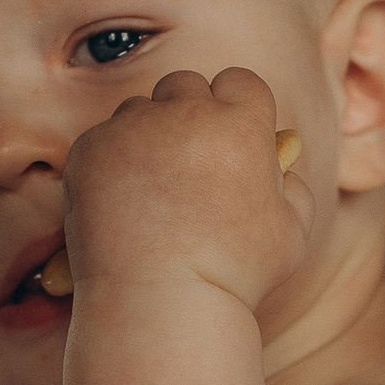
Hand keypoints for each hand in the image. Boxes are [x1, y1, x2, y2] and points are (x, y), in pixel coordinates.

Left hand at [62, 68, 311, 315]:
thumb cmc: (233, 276)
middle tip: (190, 162)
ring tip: (153, 189)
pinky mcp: (90, 149)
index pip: (241, 81)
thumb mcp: (292, 234)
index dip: (238, 107)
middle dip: (190, 113)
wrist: (159, 303)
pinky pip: (103, 139)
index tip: (232, 137)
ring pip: (141, 110)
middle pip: (187, 85)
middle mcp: (184, 113)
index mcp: (240, 124)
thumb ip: (293, 189)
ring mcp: (133, 128)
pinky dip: (111, 162)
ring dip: (148, 135)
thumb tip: (281, 166)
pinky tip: (123, 203)